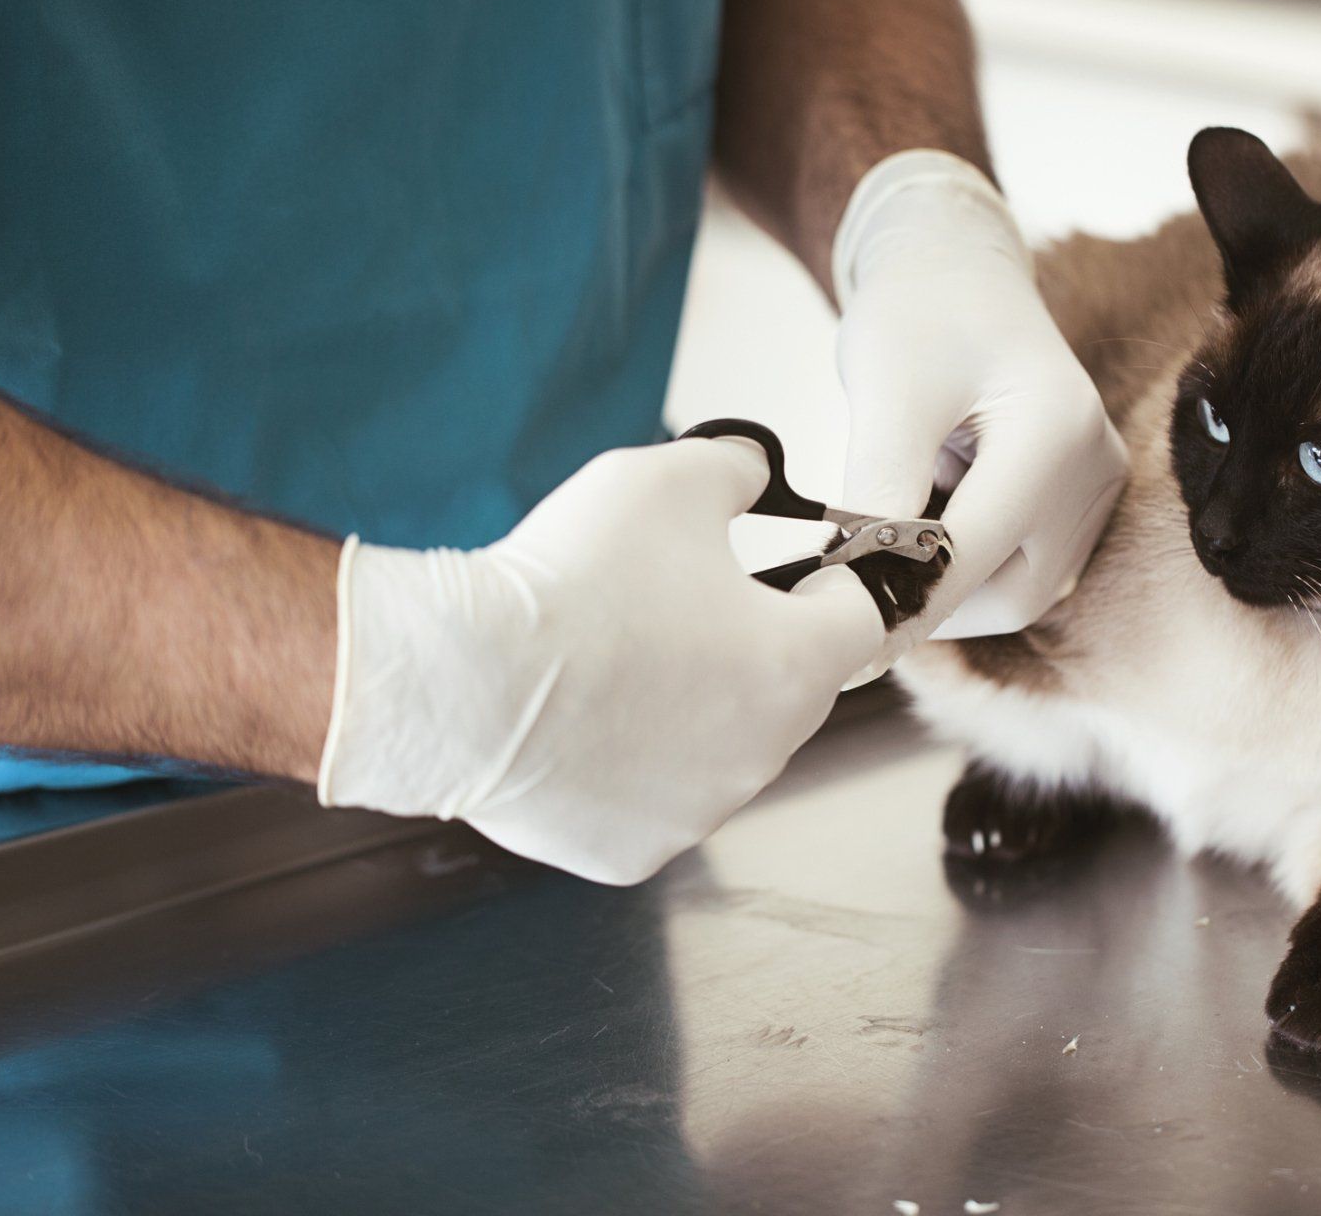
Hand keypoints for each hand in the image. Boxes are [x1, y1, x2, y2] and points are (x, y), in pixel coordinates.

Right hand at [316, 437, 883, 883]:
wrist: (459, 680)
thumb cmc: (565, 586)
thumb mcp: (669, 477)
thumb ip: (739, 468)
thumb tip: (752, 472)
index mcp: (796, 666)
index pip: (861, 620)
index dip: (832, 582)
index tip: (803, 570)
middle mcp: (763, 754)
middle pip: (789, 690)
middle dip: (752, 645)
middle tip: (684, 606)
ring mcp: (698, 812)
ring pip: (721, 748)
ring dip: (693, 708)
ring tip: (619, 660)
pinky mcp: (634, 851)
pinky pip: (652, 799)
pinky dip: (630, 764)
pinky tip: (582, 720)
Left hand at [832, 151, 1126, 669]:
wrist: (958, 272)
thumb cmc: (918, 314)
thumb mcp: (885, 393)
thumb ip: (878, 491)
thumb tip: (856, 588)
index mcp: (1055, 430)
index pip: (974, 552)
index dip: (903, 598)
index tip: (838, 626)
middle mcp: (1094, 466)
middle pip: (1012, 593)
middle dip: (932, 601)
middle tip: (855, 585)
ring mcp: (1096, 487)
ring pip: (1020, 590)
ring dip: (950, 583)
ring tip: (896, 525)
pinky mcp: (1082, 499)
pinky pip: (1026, 566)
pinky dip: (970, 564)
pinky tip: (929, 516)